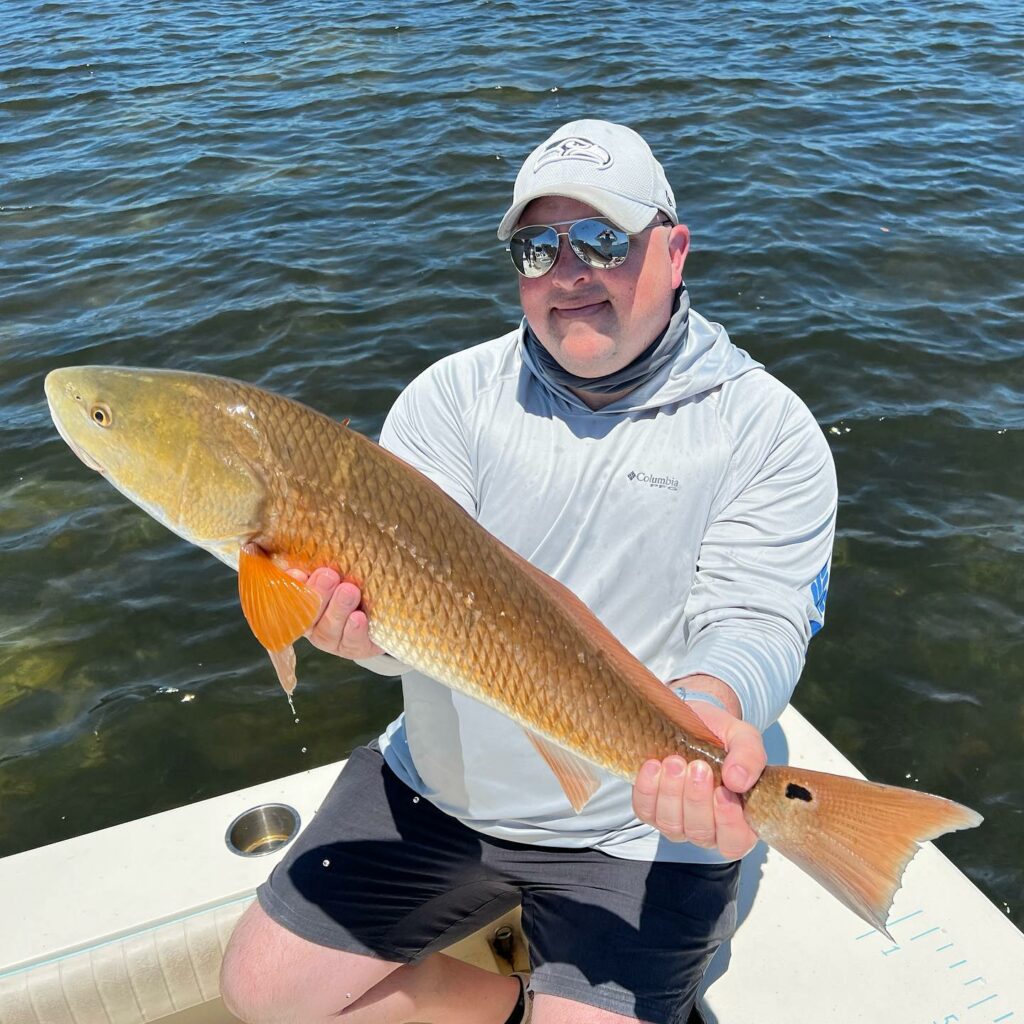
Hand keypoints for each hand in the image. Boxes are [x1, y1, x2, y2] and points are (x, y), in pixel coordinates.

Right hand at [287, 567, 383, 660]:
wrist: (385, 614)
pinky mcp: (355, 648)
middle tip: (329, 575)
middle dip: (318, 592)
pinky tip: (359, 618)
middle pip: (309, 612)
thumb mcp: (341, 570)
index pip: (289, 595)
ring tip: (349, 590)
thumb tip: (314, 538)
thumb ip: (325, 561)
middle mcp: (313, 623)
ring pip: (328, 628)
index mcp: (302, 602)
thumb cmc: (355, 584)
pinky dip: (354, 630)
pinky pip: (352, 642)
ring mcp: (333, 639)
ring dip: (338, 609)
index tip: (299, 572)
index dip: (291, 586)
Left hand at [631, 700, 764, 859]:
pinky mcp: (651, 810)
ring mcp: (677, 821)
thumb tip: (738, 780)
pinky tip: (653, 766)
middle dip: (697, 799)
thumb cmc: (718, 736)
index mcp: (738, 817)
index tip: (722, 791)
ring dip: (672, 793)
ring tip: (675, 762)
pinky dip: (647, 790)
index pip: (736, 840)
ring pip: (672, 825)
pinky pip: (646, 811)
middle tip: (697, 766)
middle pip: (701, 832)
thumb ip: (750, 757)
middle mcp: (708, 826)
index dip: (729, 823)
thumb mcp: (742, 737)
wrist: (687, 719)